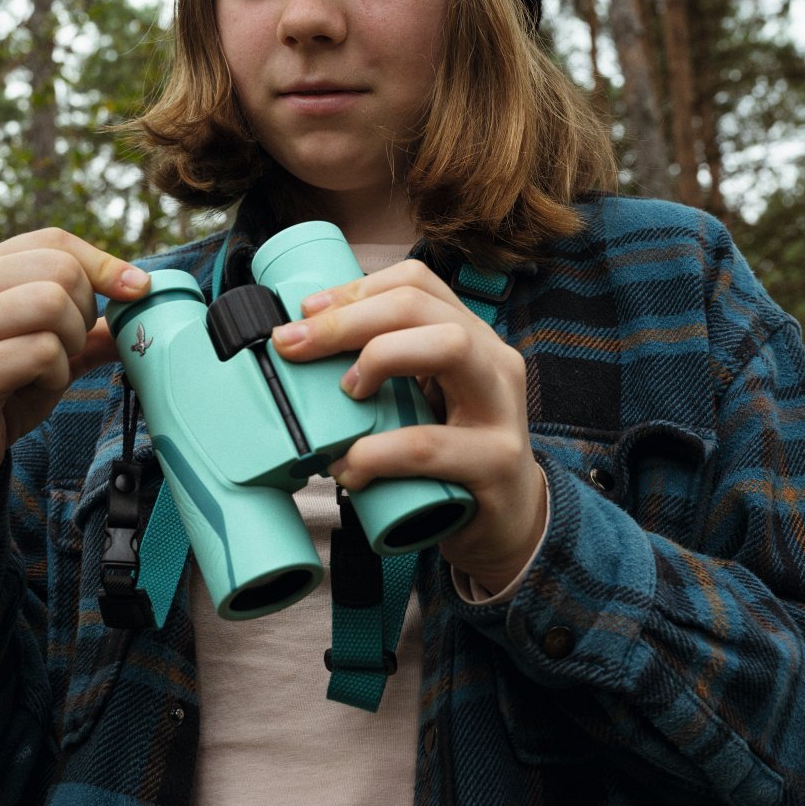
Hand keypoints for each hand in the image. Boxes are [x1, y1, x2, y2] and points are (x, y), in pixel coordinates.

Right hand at [0, 229, 150, 520]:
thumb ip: (87, 326)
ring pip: (52, 303)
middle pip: (61, 269)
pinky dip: (54, 376)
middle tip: (64, 351)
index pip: (54, 241)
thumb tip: (141, 298)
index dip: (103, 263)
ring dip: (68, 346)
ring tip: (45, 372)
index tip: (136, 289)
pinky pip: (41, 351)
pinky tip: (29, 391)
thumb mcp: (46, 352)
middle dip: (84, 314)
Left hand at [269, 259, 547, 593]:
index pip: (415, 283)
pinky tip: (351, 467)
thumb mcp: (423, 399)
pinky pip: (430, 444)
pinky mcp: (495, 462)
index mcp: (471, 337)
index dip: (355, 289)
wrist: (509, 522)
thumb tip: (303, 346)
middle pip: (421, 306)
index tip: (306, 312)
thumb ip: (385, 370)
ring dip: (379, 359)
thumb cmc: (453, 457)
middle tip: (295, 345)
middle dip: (348, 319)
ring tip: (345, 394)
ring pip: (448, 346)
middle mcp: (493, 361)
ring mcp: (501, 409)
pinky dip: (379, 452)